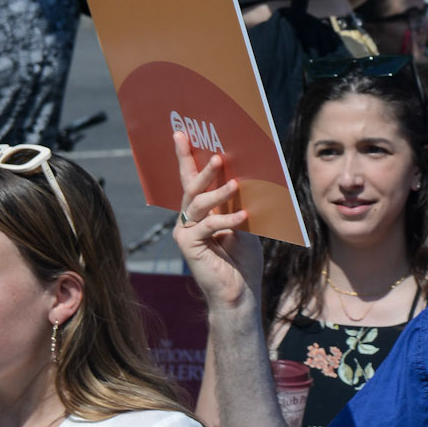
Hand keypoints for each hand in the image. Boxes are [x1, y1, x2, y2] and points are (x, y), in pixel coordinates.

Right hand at [172, 132, 261, 314]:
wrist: (239, 293)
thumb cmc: (242, 260)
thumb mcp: (245, 225)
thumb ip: (239, 204)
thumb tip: (244, 176)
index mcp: (200, 212)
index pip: (192, 179)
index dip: (186, 157)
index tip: (182, 133)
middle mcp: (188, 219)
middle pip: (190, 187)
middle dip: (200, 168)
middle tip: (216, 155)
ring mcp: (185, 232)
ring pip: (197, 204)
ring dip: (218, 192)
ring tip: (236, 183)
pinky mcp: (189, 246)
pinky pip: (207, 226)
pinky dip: (227, 220)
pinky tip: (243, 216)